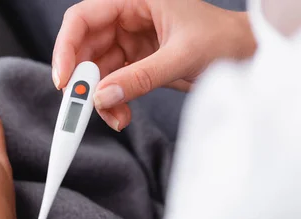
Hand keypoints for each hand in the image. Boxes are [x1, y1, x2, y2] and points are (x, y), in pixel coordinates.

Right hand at [52, 0, 255, 130]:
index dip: (66, 47)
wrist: (245, 54)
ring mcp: (129, 42)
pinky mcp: (134, 64)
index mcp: (134, 0)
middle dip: (82, 80)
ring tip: (113, 116)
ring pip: (95, 71)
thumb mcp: (182, 56)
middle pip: (84, 48)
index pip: (83, 18)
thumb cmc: (223, 39)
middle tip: (82, 106)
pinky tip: (121, 115)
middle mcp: (126, 18)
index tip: (63, 79)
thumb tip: (103, 96)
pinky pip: (110, 84)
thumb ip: (141, 77)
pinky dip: (111, 103)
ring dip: (98, 98)